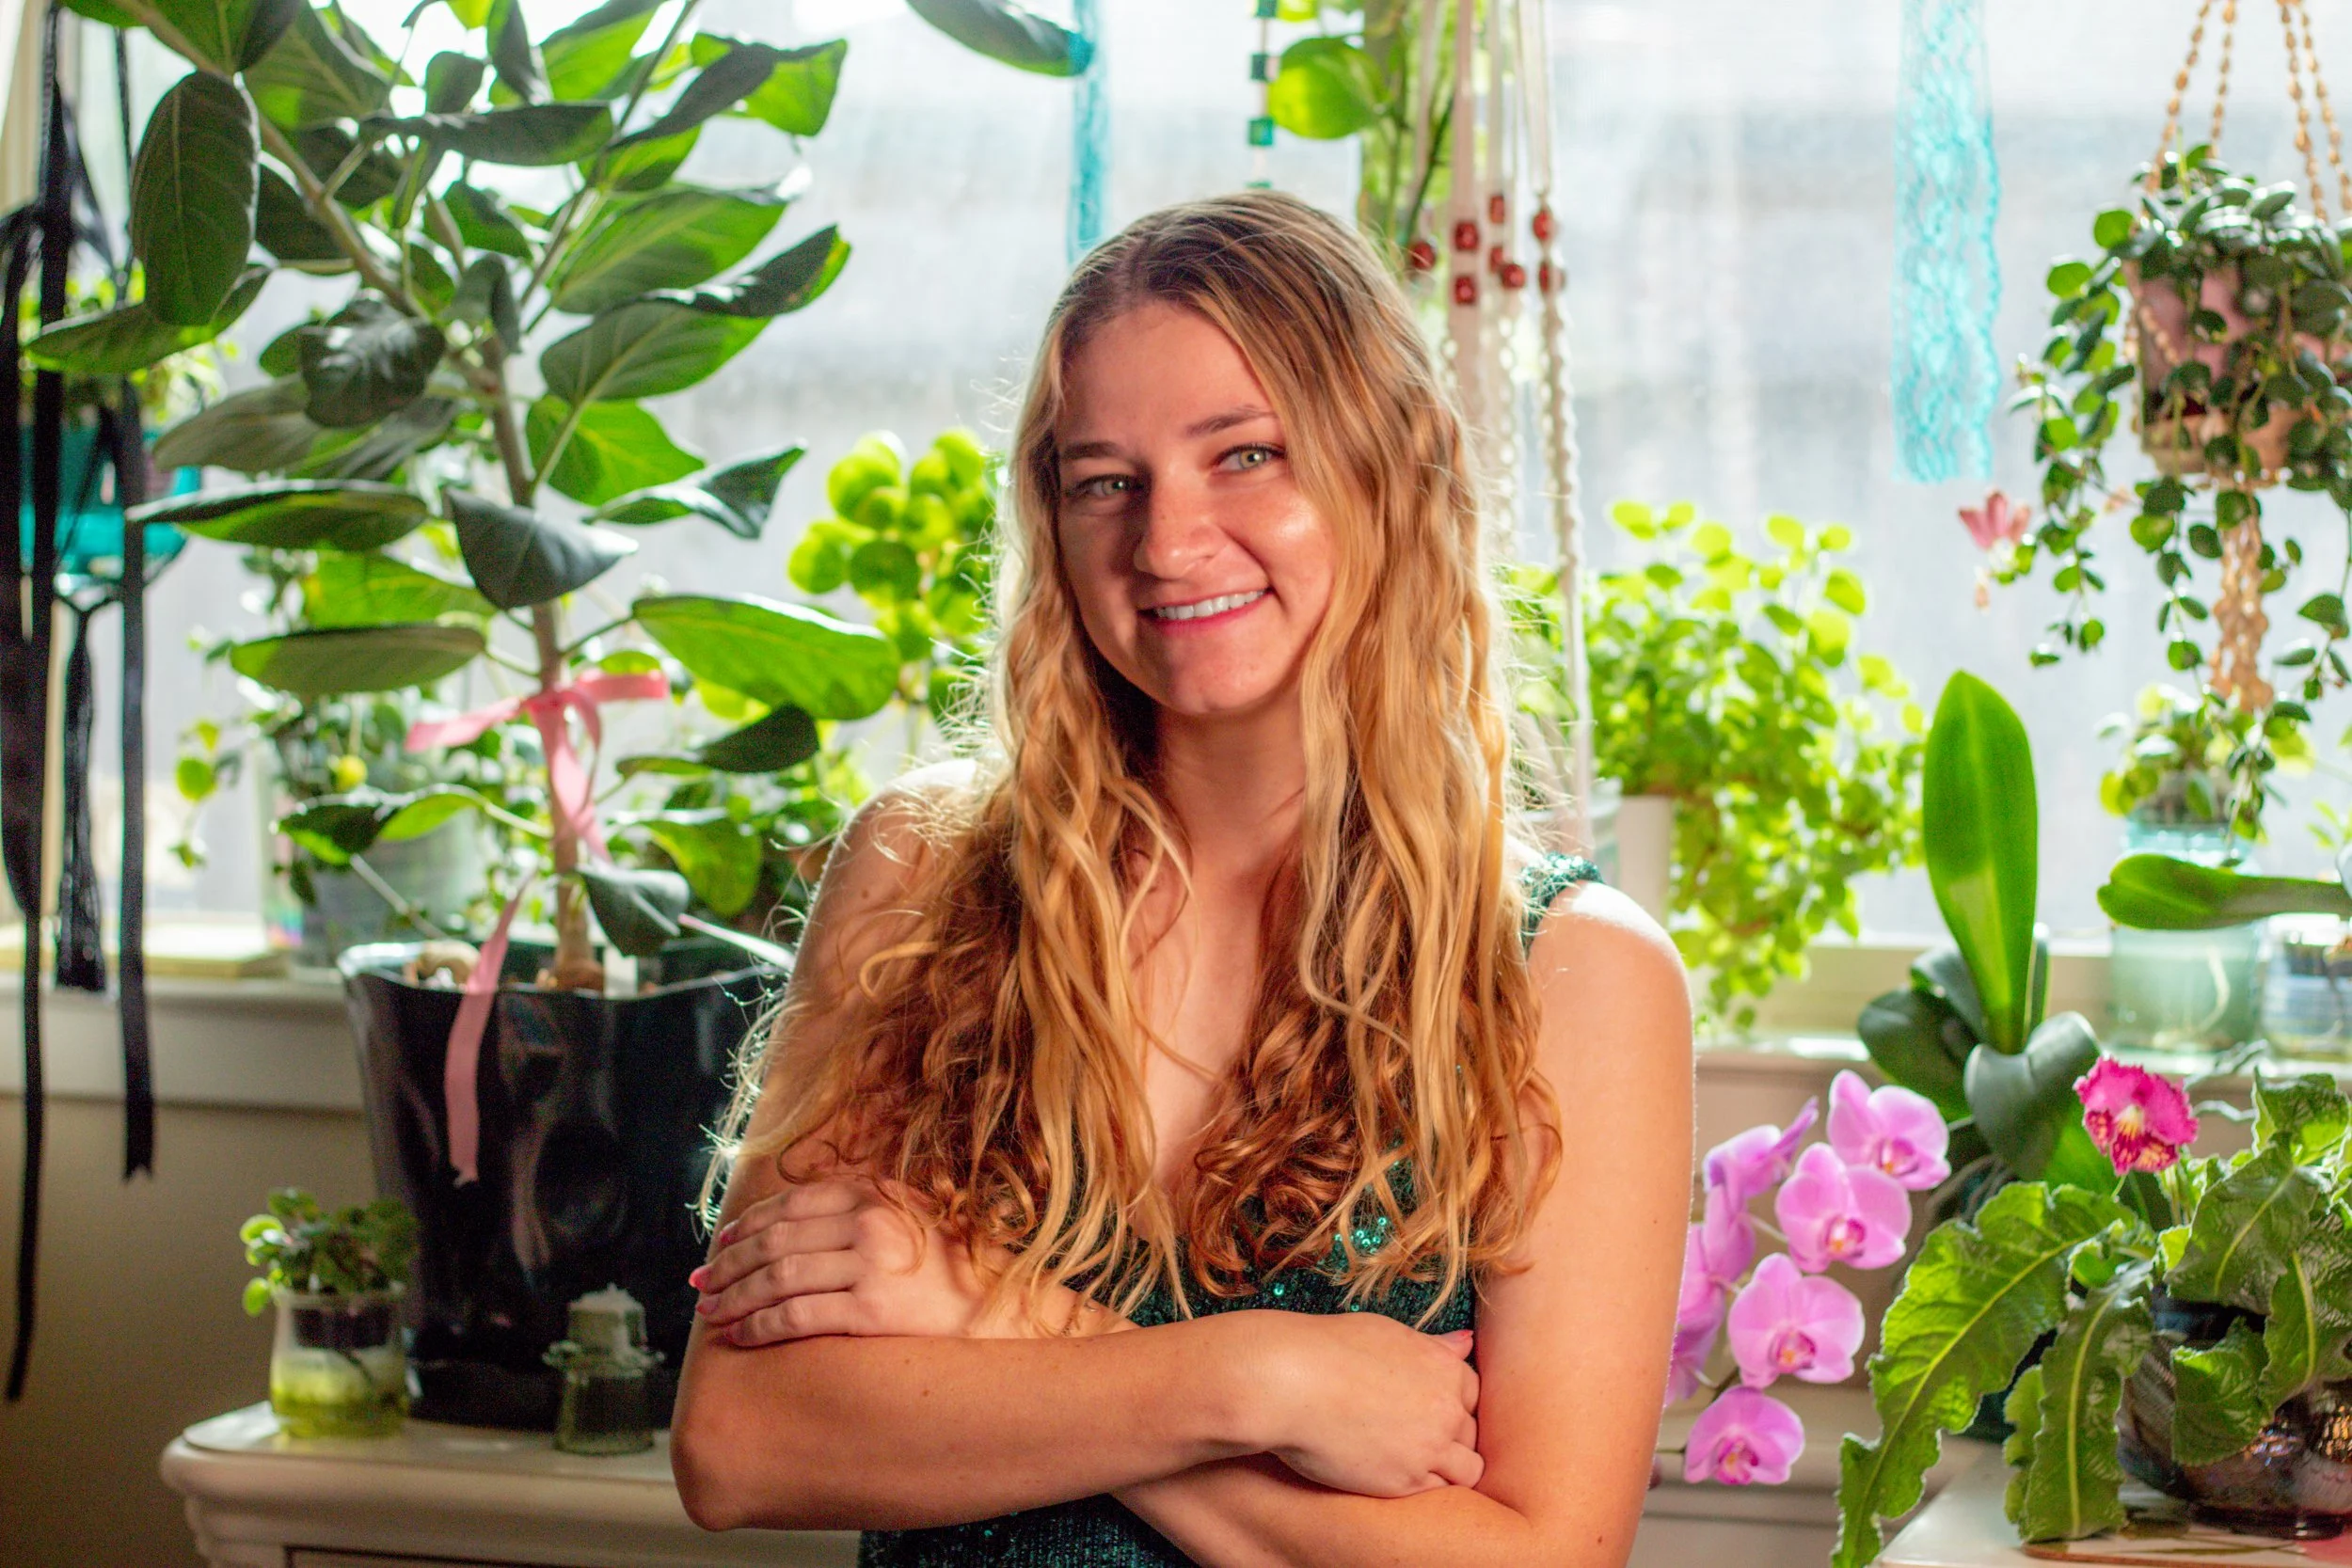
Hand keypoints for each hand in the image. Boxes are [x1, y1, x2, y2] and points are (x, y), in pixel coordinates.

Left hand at [692, 1178, 1000, 1345]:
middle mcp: (868, 1221)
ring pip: (777, 1278)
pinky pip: (795, 1315)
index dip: (747, 1225)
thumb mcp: (915, 1218)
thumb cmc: (960, 1270)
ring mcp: (869, 1265)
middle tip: (701, 1285)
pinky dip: (758, 1326)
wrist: (1010, 1308)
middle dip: (728, 1264)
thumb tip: (803, 1222)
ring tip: (710, 1314)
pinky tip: (739, 1336)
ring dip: (734, 1297)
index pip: (791, 1204)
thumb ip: (867, 1210)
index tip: (721, 1245)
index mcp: (874, 1193)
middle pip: (775, 1240)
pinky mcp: (872, 1310)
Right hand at [1246, 1312, 1482, 1495]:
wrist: (1288, 1382)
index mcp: (1444, 1366)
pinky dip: (1423, 1486)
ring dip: (1447, 1467)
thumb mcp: (1387, 1334)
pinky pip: (1437, 1491)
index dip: (1452, 1403)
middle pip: (1471, 1432)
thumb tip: (1465, 1342)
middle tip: (1413, 1436)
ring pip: (1467, 1469)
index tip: (1427, 1410)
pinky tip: (1394, 1472)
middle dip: (1450, 1436)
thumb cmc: (1327, 1349)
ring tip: (1410, 1460)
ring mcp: (1430, 1447)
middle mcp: (1446, 1408)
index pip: (1473, 1393)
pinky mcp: (1405, 1482)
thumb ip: (1432, 1346)